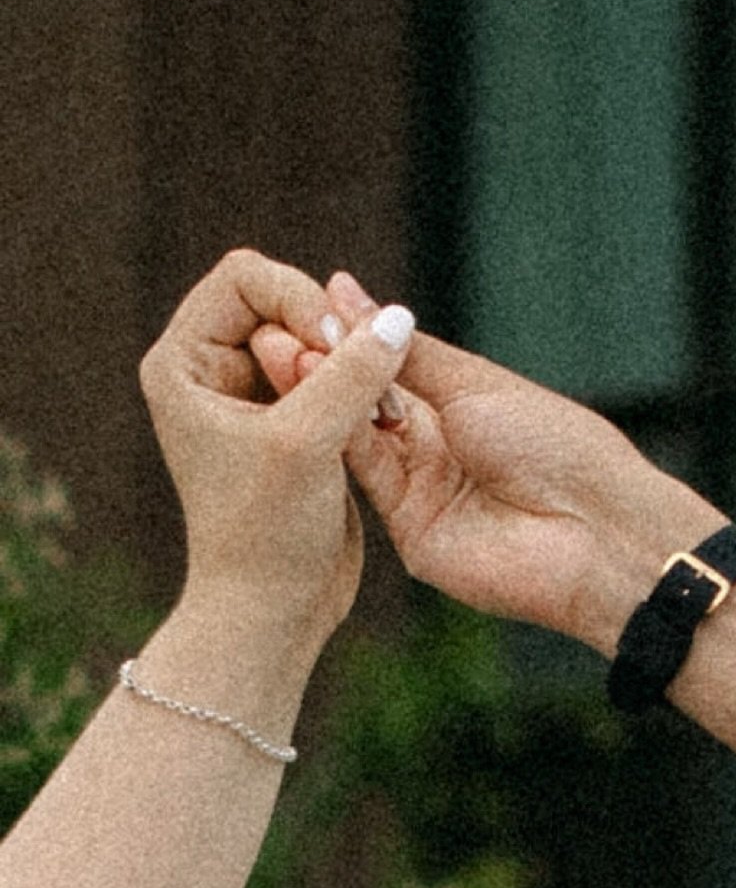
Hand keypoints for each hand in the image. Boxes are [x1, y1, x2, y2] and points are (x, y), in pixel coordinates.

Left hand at [140, 250, 414, 656]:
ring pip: (319, 341)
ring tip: (378, 414)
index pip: (248, 277)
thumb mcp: (308, 442)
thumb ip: (352, 373)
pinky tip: (380, 426)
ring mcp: (254, 397)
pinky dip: (364, 393)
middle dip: (334, 337)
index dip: (299, 300)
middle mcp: (212, 371)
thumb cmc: (267, 532)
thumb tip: (399, 317)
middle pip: (287, 302)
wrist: (273, 610)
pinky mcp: (295, 424)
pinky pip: (337, 378)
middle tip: (364, 387)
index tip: (332, 352)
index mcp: (184, 363)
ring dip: (356, 368)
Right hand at [251, 272, 723, 652]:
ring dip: (320, 398)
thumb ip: (410, 353)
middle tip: (273, 329)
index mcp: (461, 407)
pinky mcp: (409, 533)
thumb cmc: (555, 443)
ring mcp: (420, 492)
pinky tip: (307, 399)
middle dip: (321, 365)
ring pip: (356, 438)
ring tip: (278, 353)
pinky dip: (337, 440)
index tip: (307, 300)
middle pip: (363, 402)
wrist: (594, 530)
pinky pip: (365, 480)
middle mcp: (436, 449)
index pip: (389, 367)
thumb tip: (351, 294)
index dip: (349, 337)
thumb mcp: (476, 385)